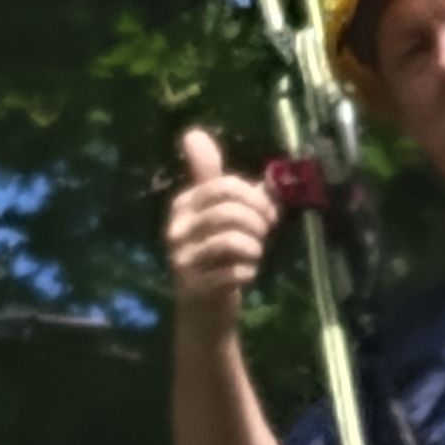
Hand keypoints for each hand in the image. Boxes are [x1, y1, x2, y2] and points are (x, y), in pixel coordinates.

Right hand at [165, 127, 280, 327]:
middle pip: (230, 210)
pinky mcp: (194, 288)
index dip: (255, 196)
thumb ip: (208, 174)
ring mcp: (182, 260)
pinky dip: (249, 271)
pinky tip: (246, 275)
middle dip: (258, 222)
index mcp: (182, 205)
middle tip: (263, 234)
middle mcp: (176, 230)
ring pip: (232, 240)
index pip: (223, 185)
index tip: (269, 212)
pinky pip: (234, 271)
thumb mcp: (213, 211)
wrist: (204, 311)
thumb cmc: (215, 254)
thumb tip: (191, 133)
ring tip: (254, 254)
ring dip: (255, 248)